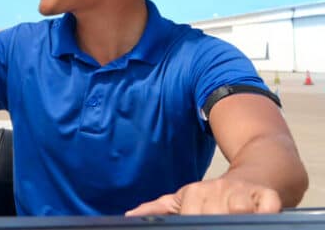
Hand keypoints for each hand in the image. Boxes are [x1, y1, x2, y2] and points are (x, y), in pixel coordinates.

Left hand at [125, 178, 281, 215]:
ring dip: (238, 217)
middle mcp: (216, 190)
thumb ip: (160, 208)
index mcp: (193, 193)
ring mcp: (242, 192)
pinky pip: (268, 206)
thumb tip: (131, 215)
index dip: (192, 222)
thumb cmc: (216, 194)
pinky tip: (259, 217)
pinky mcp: (267, 195)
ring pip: (239, 209)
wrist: (254, 174)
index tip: (193, 226)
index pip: (189, 215)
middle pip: (213, 215)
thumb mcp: (184, 198)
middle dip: (216, 222)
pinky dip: (265, 213)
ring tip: (233, 222)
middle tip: (216, 223)